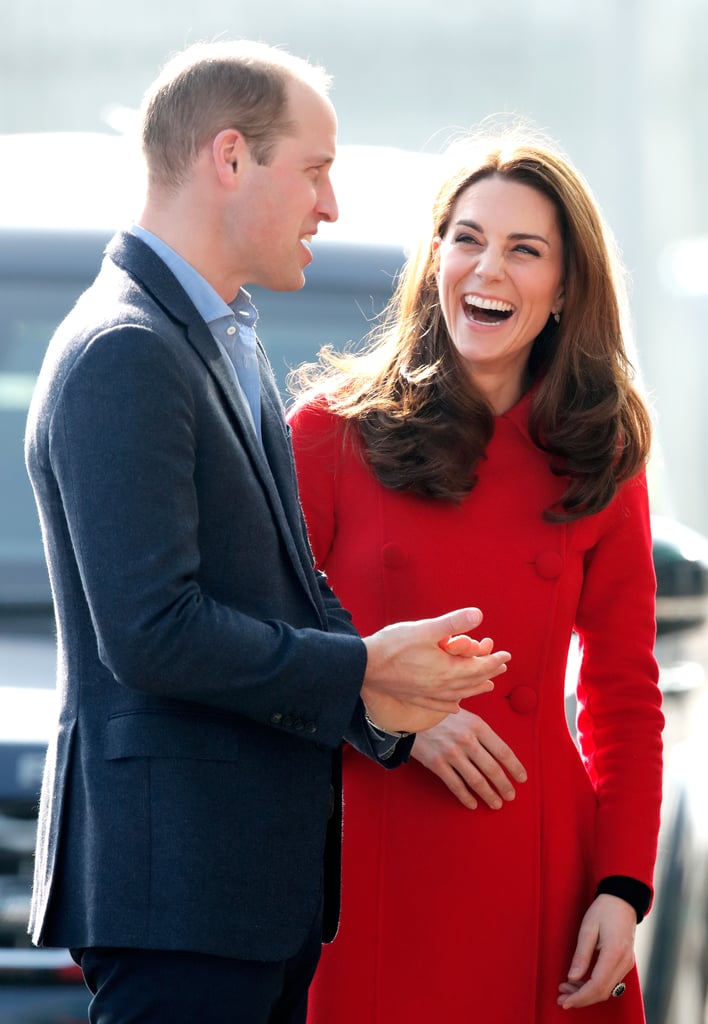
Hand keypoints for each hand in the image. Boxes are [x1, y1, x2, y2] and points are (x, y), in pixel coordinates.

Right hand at [361, 608, 509, 726]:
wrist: (364, 667)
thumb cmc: (393, 646)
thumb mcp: (425, 629)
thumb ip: (453, 623)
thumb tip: (479, 615)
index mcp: (447, 670)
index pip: (478, 666)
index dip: (494, 660)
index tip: (507, 656)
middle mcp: (441, 686)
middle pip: (472, 681)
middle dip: (489, 673)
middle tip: (501, 668)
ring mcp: (428, 694)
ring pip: (459, 694)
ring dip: (475, 689)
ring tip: (487, 687)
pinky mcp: (415, 698)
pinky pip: (439, 705)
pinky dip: (451, 705)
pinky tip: (455, 706)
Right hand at [411, 709, 526, 808]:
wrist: (410, 715)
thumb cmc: (441, 715)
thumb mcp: (465, 712)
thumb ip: (482, 727)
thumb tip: (500, 744)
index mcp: (477, 726)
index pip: (503, 751)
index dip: (515, 768)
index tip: (522, 778)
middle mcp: (467, 740)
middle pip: (492, 769)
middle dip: (504, 786)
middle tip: (510, 796)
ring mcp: (451, 753)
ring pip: (476, 780)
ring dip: (488, 795)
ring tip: (496, 803)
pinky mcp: (437, 763)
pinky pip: (455, 785)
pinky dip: (466, 797)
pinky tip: (473, 804)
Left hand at [557, 895, 636, 1008]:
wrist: (623, 900)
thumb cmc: (604, 910)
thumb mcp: (588, 928)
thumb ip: (581, 955)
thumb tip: (572, 977)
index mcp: (614, 953)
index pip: (597, 985)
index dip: (580, 997)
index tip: (565, 1001)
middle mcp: (624, 963)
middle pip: (602, 992)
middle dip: (581, 999)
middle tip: (561, 999)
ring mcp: (627, 964)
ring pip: (607, 990)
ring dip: (586, 994)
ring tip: (566, 990)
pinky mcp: (625, 963)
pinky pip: (610, 982)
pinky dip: (594, 986)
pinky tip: (580, 982)